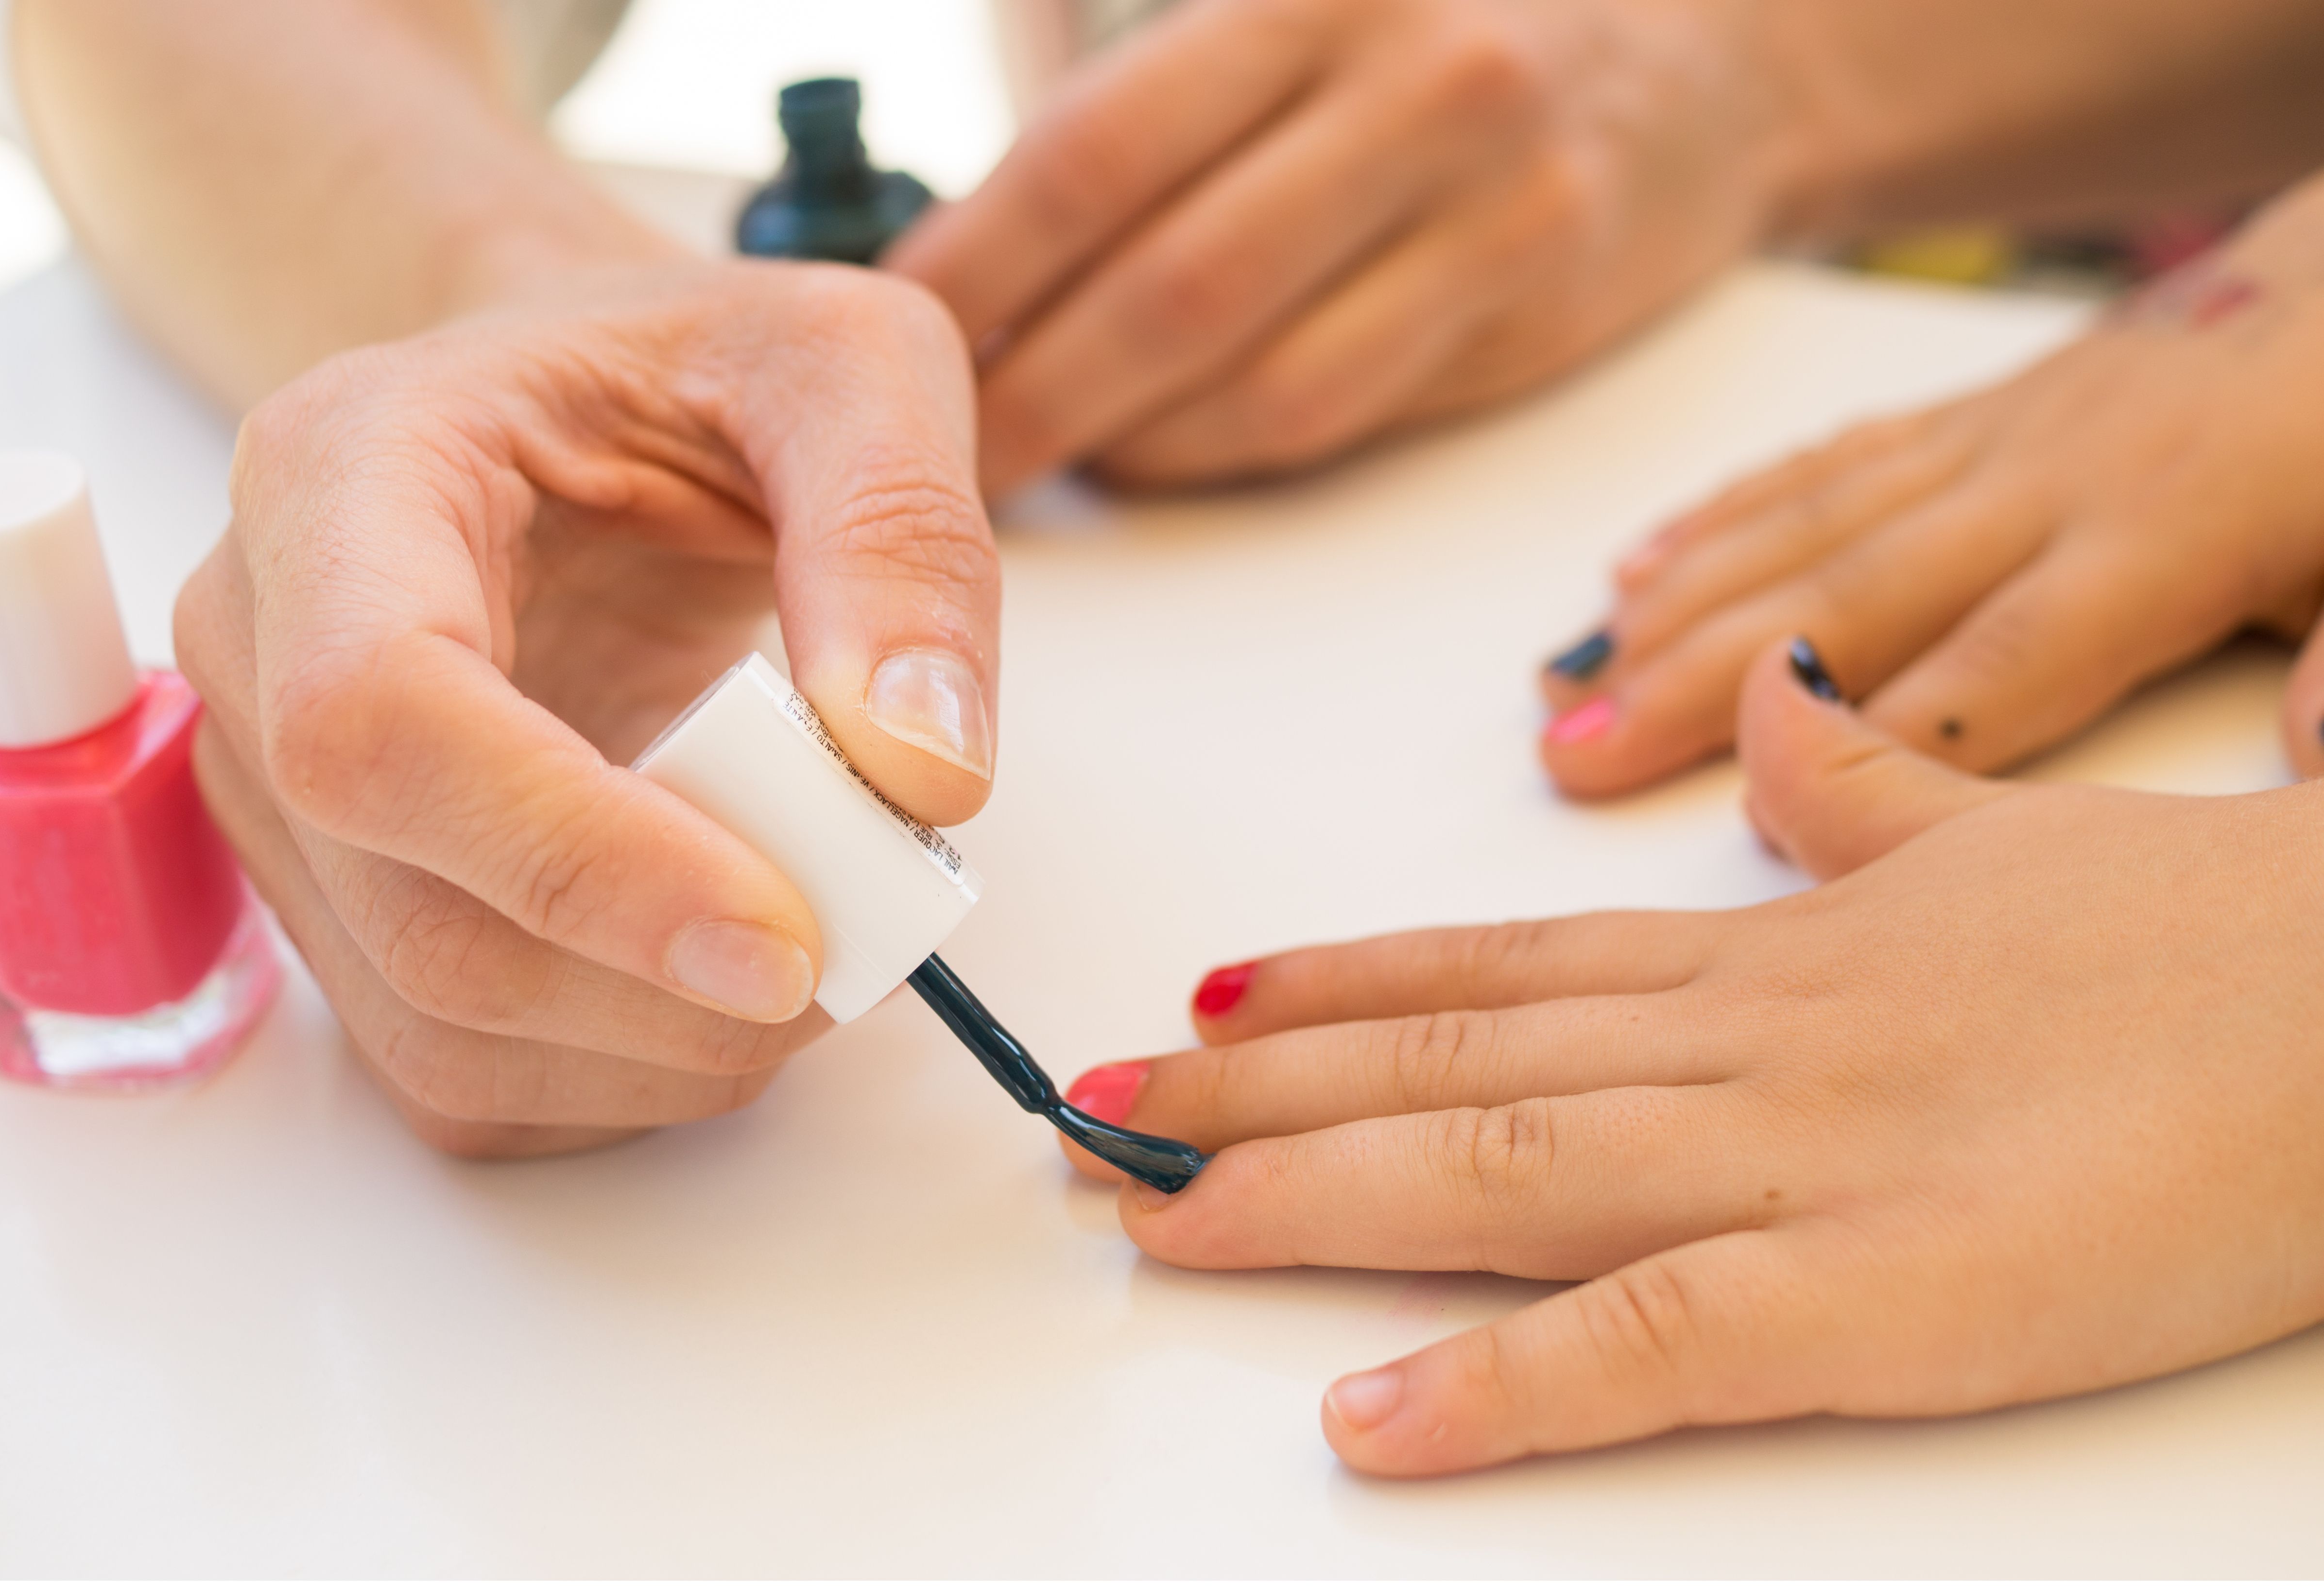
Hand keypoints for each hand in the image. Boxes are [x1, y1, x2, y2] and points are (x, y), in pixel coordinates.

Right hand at [175, 261, 997, 1154]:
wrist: (589, 414)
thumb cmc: (693, 370)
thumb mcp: (846, 366)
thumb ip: (900, 533)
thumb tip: (922, 771)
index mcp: (343, 477)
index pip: (379, 721)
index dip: (579, 860)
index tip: (785, 937)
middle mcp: (262, 650)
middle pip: (418, 915)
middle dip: (663, 987)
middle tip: (857, 952)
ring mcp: (284, 800)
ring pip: (436, 1025)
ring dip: (660, 1051)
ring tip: (819, 966)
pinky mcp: (342, 904)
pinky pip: (455, 1072)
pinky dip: (619, 1079)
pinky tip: (724, 998)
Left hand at [888, 0, 1781, 493]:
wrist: (1705, 65)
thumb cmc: (1448, 44)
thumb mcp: (1306, 9)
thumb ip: (1162, 108)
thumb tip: (975, 251)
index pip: (1099, 150)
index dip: (978, 262)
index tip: (892, 334)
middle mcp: (1416, 89)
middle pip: (1170, 284)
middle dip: (1033, 390)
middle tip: (943, 454)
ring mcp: (1490, 212)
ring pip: (1257, 380)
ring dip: (1121, 446)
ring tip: (1026, 470)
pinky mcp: (1532, 318)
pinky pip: (1340, 420)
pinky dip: (1221, 456)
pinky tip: (1153, 456)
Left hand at [1059, 639, 2323, 1472]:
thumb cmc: (2203, 941)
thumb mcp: (1991, 843)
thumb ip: (1855, 795)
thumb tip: (1770, 720)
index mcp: (1767, 955)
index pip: (1497, 959)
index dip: (1332, 982)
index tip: (1202, 998)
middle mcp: (1745, 1044)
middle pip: (1451, 1057)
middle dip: (1254, 1095)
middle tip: (1089, 1115)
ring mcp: (1807, 1164)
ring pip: (1501, 1165)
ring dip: (1308, 1195)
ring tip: (1151, 1218)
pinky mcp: (1897, 1297)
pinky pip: (1660, 1340)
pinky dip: (1507, 1382)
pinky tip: (1371, 1414)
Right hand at [1539, 172, 2323, 796]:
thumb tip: (2316, 756)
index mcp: (2153, 543)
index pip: (2002, 662)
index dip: (1881, 738)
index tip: (1757, 808)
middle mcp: (2039, 487)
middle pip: (1847, 598)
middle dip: (1695, 683)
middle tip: (1572, 758)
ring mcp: (1982, 445)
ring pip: (1802, 532)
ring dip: (1668, 612)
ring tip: (1560, 687)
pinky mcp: (1955, 418)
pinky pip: (1814, 468)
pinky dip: (1711, 521)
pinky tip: (1625, 569)